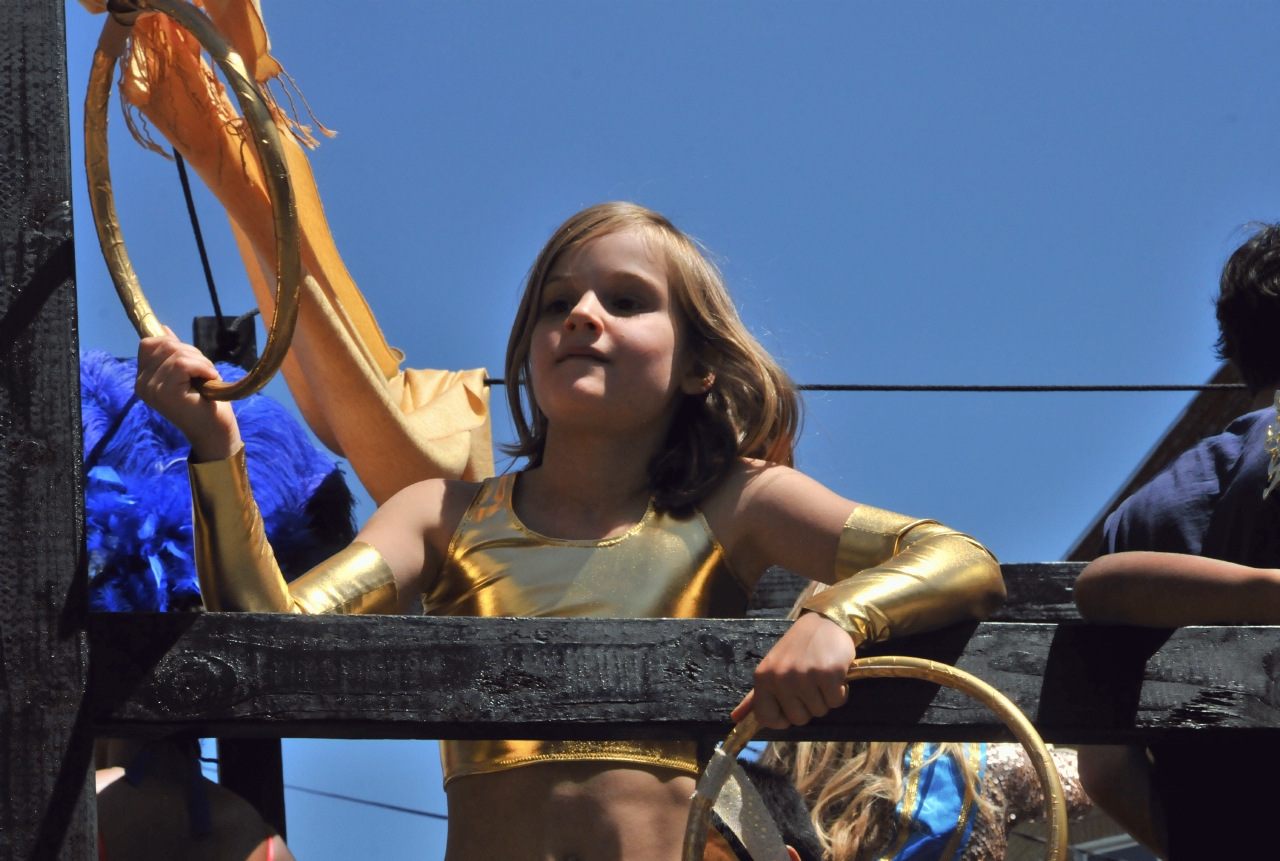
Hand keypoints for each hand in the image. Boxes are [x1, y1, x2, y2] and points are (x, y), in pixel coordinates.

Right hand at [135, 327, 241, 461]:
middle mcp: (142, 384)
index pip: (149, 343)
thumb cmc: (205, 403)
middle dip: (192, 353)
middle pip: (164, 344)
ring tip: (207, 379)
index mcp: (143, 379)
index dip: (175, 345)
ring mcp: (151, 389)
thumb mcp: (189, 372)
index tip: (193, 362)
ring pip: (176, 352)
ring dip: (200, 361)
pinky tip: (209, 380)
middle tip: (204, 373)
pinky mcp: (165, 392)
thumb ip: (174, 354)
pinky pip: (183, 364)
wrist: (216, 432)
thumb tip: (164, 330)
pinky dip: (202, 367)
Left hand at [731, 610, 856, 729]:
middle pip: (798, 719)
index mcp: (763, 678)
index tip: (793, 705)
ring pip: (819, 711)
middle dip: (809, 705)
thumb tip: (736, 719)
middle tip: (810, 682)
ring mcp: (804, 676)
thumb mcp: (772, 669)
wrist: (824, 622)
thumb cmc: (797, 649)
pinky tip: (835, 673)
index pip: (767, 719)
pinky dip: (841, 691)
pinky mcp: (827, 673)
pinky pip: (837, 701)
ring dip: (825, 697)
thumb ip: (756, 697)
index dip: (783, 719)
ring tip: (821, 675)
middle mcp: (780, 678)